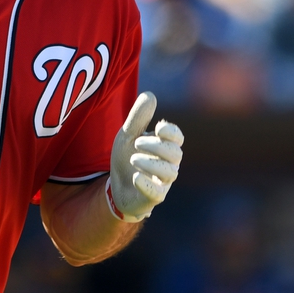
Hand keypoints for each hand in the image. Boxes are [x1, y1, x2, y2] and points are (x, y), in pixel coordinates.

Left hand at [106, 92, 183, 222]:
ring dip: (152, 164)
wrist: (117, 187)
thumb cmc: (127, 157)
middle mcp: (169, 164)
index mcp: (164, 147)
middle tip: (136, 143)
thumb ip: (138, 117)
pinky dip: (147, 184)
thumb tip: (150, 94)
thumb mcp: (127, 135)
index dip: (171, 132)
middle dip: (157, 146)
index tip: (158, 127)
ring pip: (169, 173)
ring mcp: (163, 182)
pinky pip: (157, 193)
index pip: (177, 137)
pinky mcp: (154, 198)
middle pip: (175, 153)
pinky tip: (136, 177)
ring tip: (133, 159)